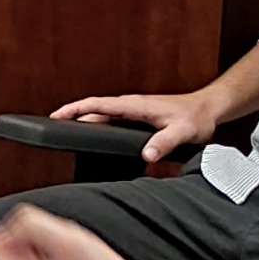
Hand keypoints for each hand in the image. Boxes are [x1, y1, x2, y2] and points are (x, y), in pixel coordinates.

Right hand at [48, 89, 221, 164]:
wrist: (207, 109)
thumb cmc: (196, 118)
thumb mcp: (183, 131)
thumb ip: (164, 142)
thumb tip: (145, 155)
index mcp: (135, 105)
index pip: (98, 104)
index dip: (75, 109)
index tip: (56, 116)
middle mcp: (130, 105)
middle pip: (93, 109)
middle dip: (71, 115)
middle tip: (50, 126)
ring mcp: (132, 110)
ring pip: (101, 114)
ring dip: (82, 119)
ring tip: (65, 130)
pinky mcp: (136, 117)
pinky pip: (110, 119)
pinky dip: (95, 124)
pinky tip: (92, 134)